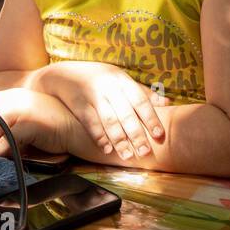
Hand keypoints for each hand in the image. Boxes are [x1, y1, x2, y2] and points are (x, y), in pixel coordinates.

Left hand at [0, 88, 70, 158]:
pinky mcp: (28, 125)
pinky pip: (4, 144)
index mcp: (3, 96)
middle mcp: (8, 100)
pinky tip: (10, 156)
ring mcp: (18, 111)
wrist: (74, 128)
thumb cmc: (45, 127)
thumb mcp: (19, 117)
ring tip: (0, 157)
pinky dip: (3, 154)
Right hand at [40, 62, 168, 161]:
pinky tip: (107, 149)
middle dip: (136, 134)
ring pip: (109, 120)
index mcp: (122, 79)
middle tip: (145, 152)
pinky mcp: (78, 104)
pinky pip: (91, 123)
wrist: (63, 74)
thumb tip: (166, 104)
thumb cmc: (98, 79)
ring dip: (119, 140)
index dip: (151, 118)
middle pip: (126, 113)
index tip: (159, 135)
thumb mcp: (120, 80)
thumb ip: (142, 92)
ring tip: (127, 155)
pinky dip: (100, 137)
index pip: (140, 100)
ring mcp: (92, 94)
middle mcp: (109, 85)